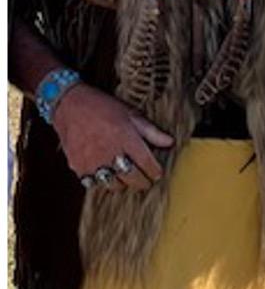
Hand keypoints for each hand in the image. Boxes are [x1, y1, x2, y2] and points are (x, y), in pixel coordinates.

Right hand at [50, 84, 172, 192]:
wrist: (70, 105)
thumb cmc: (102, 107)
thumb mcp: (131, 114)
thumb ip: (151, 132)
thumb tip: (169, 142)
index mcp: (126, 138)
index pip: (147, 163)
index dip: (155, 172)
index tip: (157, 174)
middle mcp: (109, 152)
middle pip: (131, 178)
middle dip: (142, 182)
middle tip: (146, 181)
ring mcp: (92, 161)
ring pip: (113, 184)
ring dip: (123, 184)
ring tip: (127, 178)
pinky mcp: (77, 166)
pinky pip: (93, 182)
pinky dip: (101, 182)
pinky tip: (107, 174)